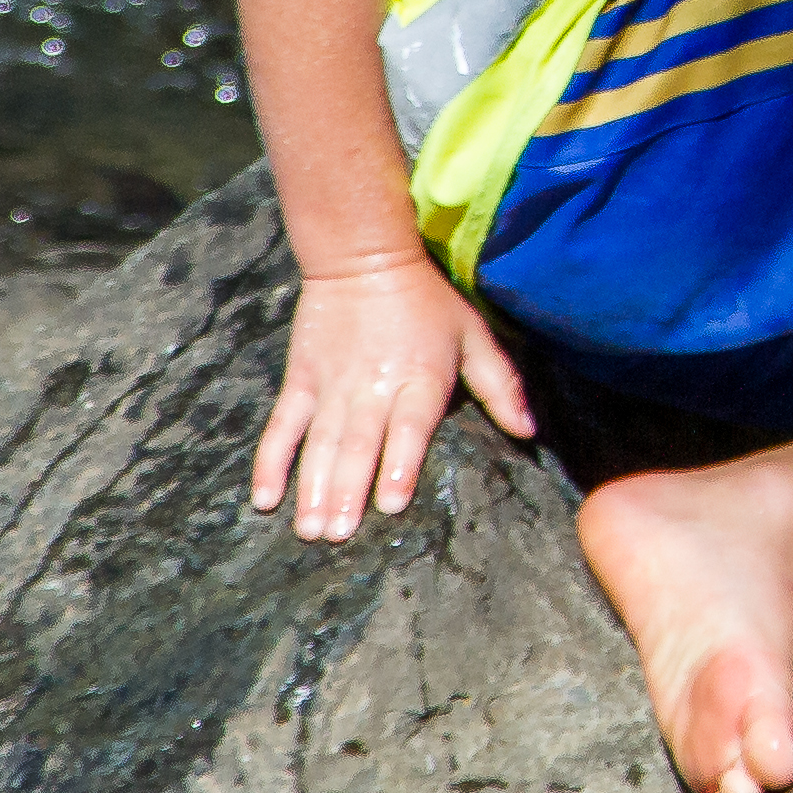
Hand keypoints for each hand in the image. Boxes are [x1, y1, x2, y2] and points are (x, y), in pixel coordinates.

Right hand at [248, 249, 537, 541]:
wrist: (364, 258)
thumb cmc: (428, 302)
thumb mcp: (473, 335)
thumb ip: (500, 386)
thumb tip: (528, 432)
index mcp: (419, 379)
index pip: (408, 429)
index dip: (399, 465)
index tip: (389, 505)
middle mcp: (373, 387)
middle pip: (359, 445)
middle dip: (347, 492)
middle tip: (337, 535)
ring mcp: (332, 386)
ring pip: (320, 444)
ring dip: (312, 488)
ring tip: (309, 530)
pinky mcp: (300, 381)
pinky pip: (282, 426)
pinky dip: (270, 462)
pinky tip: (264, 498)